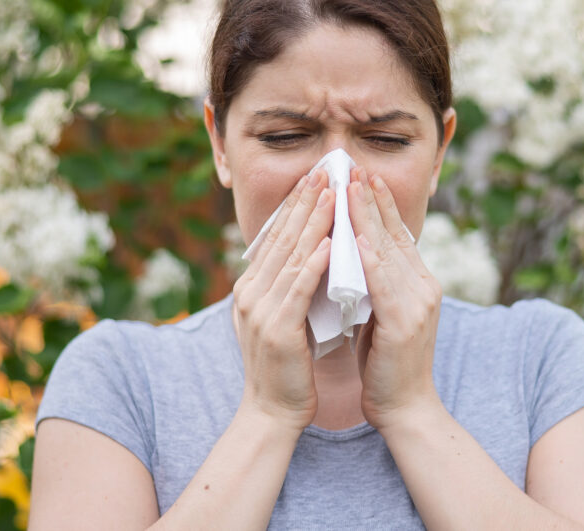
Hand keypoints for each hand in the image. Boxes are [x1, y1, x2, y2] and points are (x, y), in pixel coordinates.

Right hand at [231, 169, 334, 430]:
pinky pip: (300, 288)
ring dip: (314, 222)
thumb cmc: (287, 367)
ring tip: (332, 194)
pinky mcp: (278, 329)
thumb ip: (290, 286)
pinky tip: (332, 242)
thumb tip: (312, 252)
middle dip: (305, 202)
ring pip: (292, 256)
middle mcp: (251, 293)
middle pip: (282, 238)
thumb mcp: (284, 317)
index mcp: (252, 288)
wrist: (273, 413)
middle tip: (325, 171)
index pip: (277, 237)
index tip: (315, 178)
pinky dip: (316, 263)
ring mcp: (261, 310)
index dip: (296, 206)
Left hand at [347, 166, 442, 430]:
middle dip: (373, 198)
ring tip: (352, 188)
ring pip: (389, 250)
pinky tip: (358, 238)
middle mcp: (423, 286)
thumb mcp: (379, 313)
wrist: (405, 408)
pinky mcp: (406, 323)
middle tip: (354, 167)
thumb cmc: (385, 363)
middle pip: (394, 233)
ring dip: (369, 217)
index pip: (396, 234)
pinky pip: (385, 284)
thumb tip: (348, 254)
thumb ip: (371, 283)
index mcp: (417, 282)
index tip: (361, 176)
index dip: (379, 203)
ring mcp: (418, 303)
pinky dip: (371, 259)